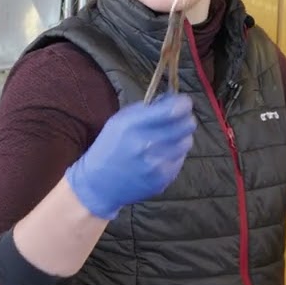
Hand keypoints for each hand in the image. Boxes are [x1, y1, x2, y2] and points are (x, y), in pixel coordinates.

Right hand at [64, 93, 196, 219]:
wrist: (99, 185)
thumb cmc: (109, 147)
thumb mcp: (120, 120)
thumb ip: (147, 108)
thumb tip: (173, 99)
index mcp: (132, 126)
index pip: (172, 110)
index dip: (183, 103)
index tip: (184, 103)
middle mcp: (146, 145)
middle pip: (187, 126)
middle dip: (186, 119)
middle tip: (179, 119)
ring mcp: (156, 165)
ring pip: (187, 142)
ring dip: (181, 137)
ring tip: (166, 139)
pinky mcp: (163, 180)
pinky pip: (180, 160)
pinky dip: (174, 155)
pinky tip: (160, 156)